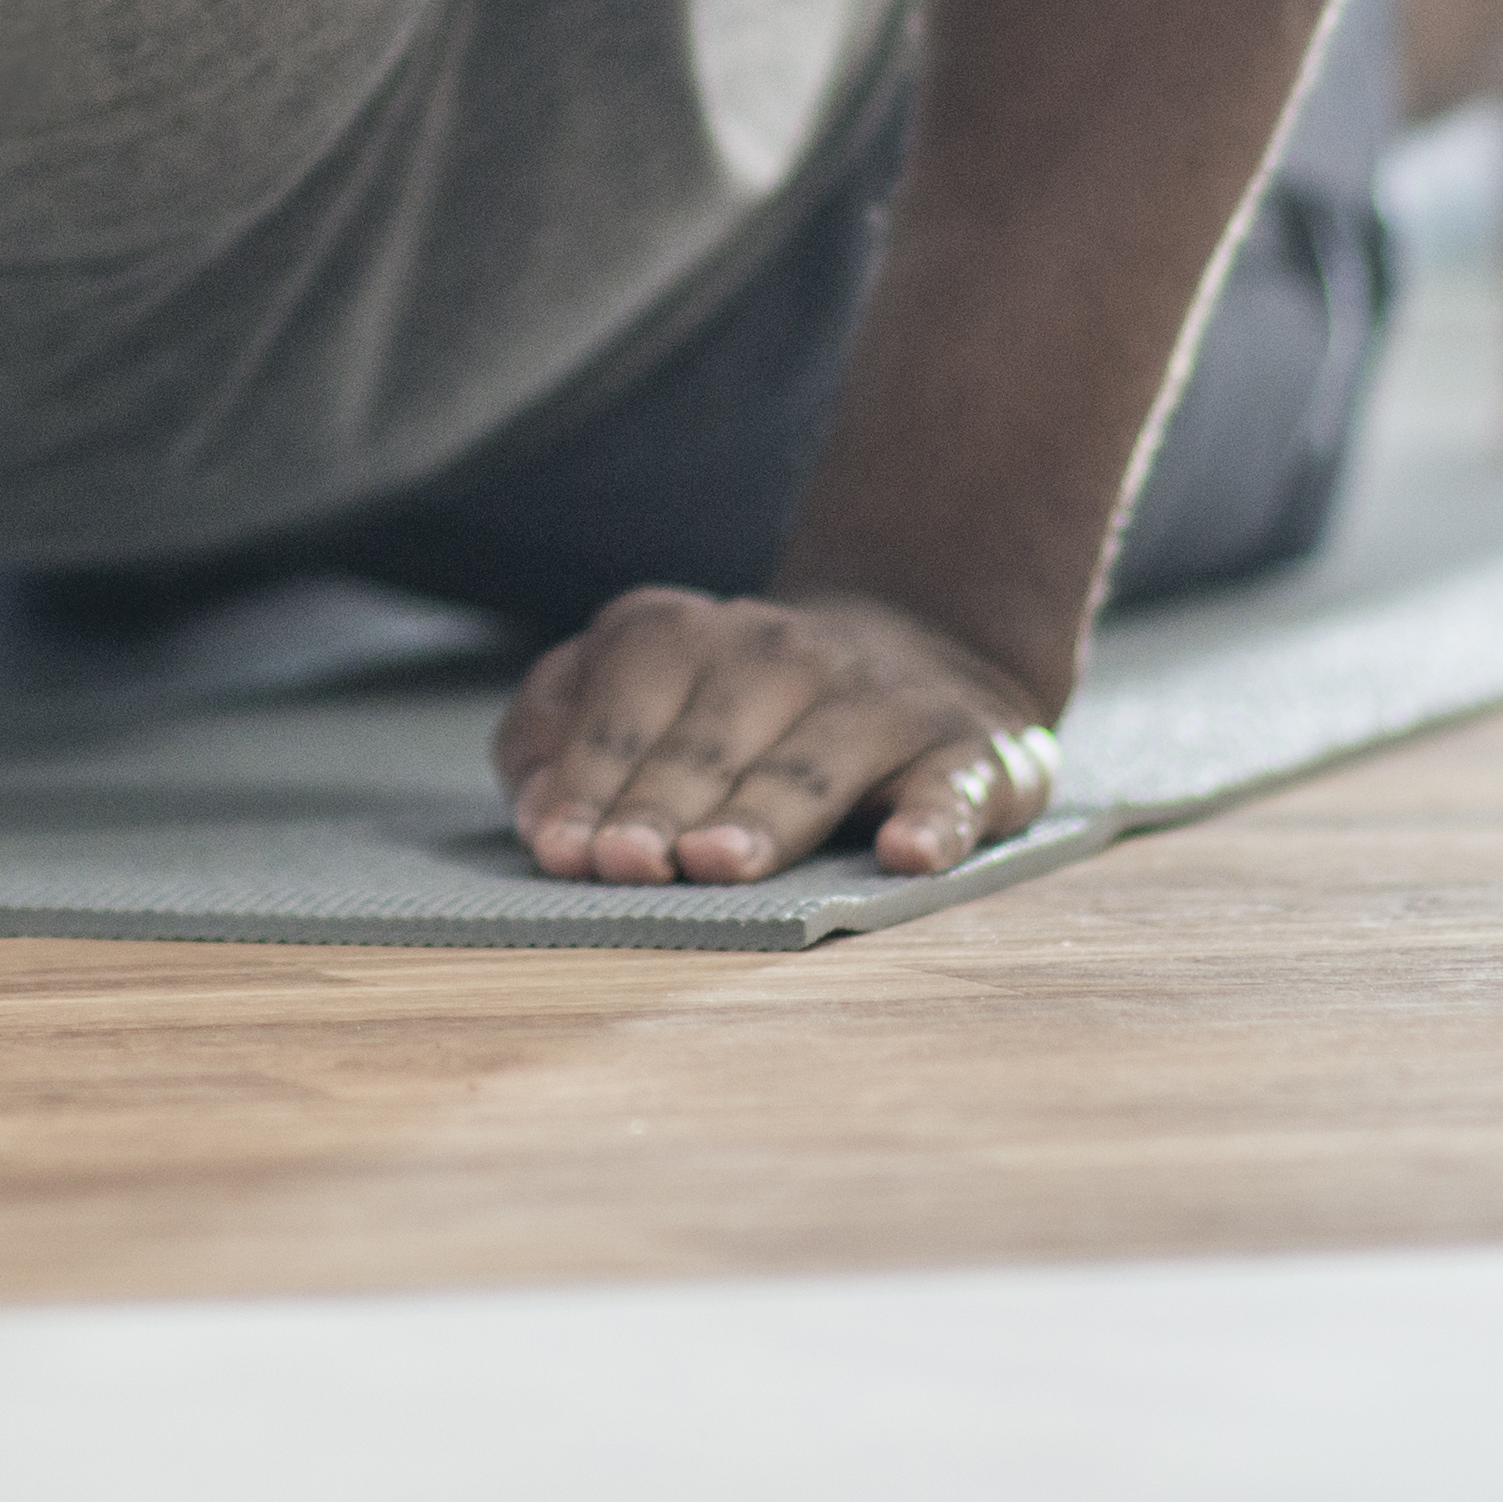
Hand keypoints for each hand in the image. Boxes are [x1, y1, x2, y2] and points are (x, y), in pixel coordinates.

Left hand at [493, 584, 1061, 886]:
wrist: (916, 652)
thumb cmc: (729, 711)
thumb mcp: (627, 694)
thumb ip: (556, 736)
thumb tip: (535, 814)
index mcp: (677, 636)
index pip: (624, 707)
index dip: (590, 779)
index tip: (561, 848)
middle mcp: (780, 653)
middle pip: (709, 741)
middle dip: (661, 805)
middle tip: (624, 865)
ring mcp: (879, 699)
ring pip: (812, 766)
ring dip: (762, 815)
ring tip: (717, 862)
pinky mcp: (967, 750)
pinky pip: (951, 785)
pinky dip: (934, 819)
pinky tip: (907, 853)